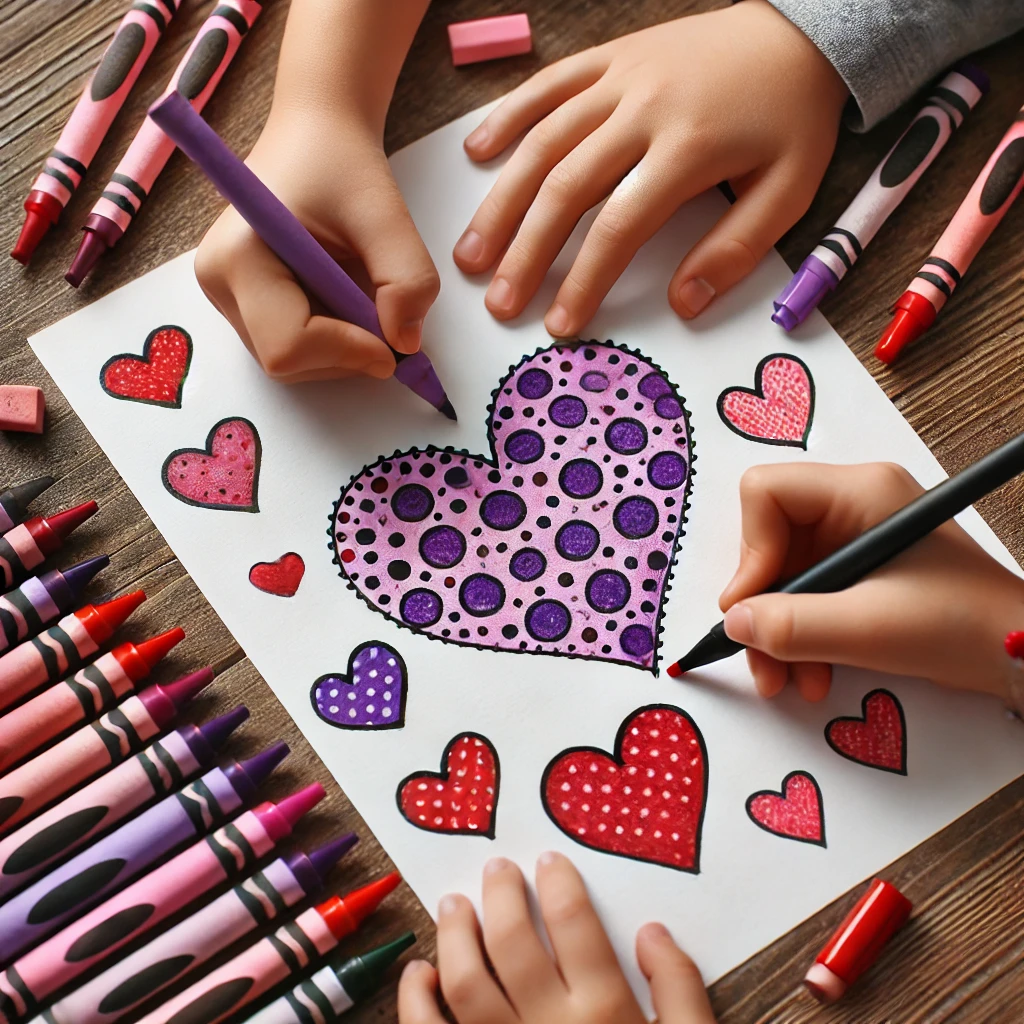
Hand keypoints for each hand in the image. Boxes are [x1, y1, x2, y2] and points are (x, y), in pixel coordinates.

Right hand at [194, 0, 436, 383]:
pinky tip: (344, 295)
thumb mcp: (387, 215)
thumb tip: (406, 344)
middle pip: (288, 362)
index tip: (395, 341)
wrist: (317, 134)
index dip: (348, 352)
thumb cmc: (343, 163)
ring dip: (343, 345)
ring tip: (361, 290)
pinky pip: (293, 346)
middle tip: (386, 312)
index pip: (289, 346)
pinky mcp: (242, 302)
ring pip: (293, 362)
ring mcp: (225, 295)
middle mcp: (218, 281)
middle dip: (347, 351)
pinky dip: (332, 337)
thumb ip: (407, 280)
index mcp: (238, 256)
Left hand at [398, 853, 715, 1023]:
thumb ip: (682, 990)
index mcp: (606, 1015)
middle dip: (501, 894)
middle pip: (512, 939)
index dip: (559, 884)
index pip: (575, 923)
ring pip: (463, 980)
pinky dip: (416, 1002)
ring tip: (455, 905)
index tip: (548, 862)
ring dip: (455, 934)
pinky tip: (420, 974)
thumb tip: (653, 930)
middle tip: (497, 869)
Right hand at [453, 0, 847, 334]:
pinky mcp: (608, 58)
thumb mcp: (789, 191)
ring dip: (502, 201)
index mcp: (689, 147)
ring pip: (543, 141)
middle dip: (526, 253)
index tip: (560, 325)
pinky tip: (477, 154)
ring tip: (471, 252)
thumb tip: (684, 304)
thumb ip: (736, 249)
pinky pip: (548, 84)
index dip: (583, 282)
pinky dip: (508, 116)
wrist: (799, 32)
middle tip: (499, 303)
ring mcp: (619, 78)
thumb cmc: (791, 118)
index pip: (620, 228)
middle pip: (566, 188)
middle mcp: (643, 109)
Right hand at [718, 462, 1023, 702]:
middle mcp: (851, 503)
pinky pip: (806, 594)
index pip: (766, 493)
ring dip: (778, 630)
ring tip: (790, 682)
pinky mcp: (859, 568)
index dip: (750, 549)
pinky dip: (801, 634)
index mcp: (859, 492)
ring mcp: (854, 535)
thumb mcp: (869, 630)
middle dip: (761, 604)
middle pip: (768, 539)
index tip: (753, 607)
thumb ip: (793, 626)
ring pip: (781, 573)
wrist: (1020, 654)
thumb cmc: (960, 628)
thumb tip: (734, 623)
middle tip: (762, 659)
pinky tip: (814, 673)